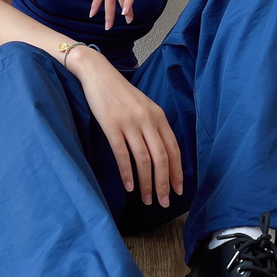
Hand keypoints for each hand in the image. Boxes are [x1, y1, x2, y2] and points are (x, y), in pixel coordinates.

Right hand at [77, 59, 183, 206]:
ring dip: (146, 183)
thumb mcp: (143, 106)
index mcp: (158, 116)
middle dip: (164, 184)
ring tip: (146, 199)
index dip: (177, 172)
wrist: (98, 73)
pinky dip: (127, 173)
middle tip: (164, 202)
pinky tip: (129, 186)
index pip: (174, 149)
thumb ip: (153, 126)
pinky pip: (123, 154)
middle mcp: (148, 120)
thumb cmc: (119, 92)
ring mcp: (130, 123)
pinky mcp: (112, 126)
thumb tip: (160, 153)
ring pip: (144, 160)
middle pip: (161, 158)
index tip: (179, 190)